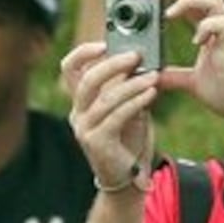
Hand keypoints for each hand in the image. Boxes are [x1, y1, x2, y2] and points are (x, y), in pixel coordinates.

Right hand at [60, 41, 159, 187]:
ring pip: (105, 99)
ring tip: (153, 76)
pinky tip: (151, 93)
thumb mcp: (128, 109)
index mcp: (81, 103)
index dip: (84, 53)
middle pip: (88, 81)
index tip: (104, 43)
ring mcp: (85, 130)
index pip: (70, 69)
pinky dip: (135, 102)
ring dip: (132, 84)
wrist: (128, 179)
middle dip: (113, 65)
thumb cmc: (128, 142)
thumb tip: (140, 61)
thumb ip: (127, 88)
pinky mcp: (97, 142)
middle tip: (136, 56)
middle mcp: (78, 114)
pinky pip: (116, 116)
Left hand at [140, 0, 223, 139]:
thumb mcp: (192, 84)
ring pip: (213, 0)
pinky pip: (223, 25)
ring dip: (189, 1)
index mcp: (206, 32)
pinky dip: (208, 28)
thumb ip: (172, 77)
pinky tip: (196, 41)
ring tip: (169, 14)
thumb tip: (150, 76)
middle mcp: (217, 27)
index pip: (186, 0)